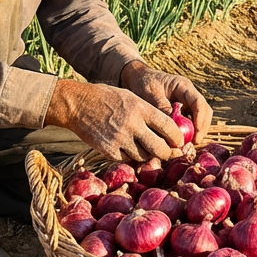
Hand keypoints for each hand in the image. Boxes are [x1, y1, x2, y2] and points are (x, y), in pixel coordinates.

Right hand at [43, 80, 182, 161]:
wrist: (78, 104)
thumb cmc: (108, 98)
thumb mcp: (131, 98)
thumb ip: (149, 113)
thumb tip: (169, 131)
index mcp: (141, 108)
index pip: (169, 127)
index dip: (177, 138)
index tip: (179, 141)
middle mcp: (132, 124)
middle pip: (160, 148)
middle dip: (168, 153)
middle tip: (169, 152)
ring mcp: (120, 139)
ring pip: (144, 156)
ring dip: (149, 155)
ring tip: (149, 150)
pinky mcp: (108, 150)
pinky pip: (127, 159)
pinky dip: (131, 156)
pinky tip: (130, 149)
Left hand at [120, 60, 213, 143]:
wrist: (137, 78)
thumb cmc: (143, 83)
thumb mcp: (150, 94)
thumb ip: (161, 108)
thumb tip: (172, 127)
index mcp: (183, 87)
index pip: (198, 103)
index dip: (200, 120)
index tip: (196, 135)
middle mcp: (189, 94)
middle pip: (205, 111)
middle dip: (202, 128)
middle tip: (193, 144)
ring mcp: (187, 102)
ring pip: (200, 117)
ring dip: (197, 131)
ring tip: (186, 144)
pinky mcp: (183, 109)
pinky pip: (191, 121)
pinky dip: (189, 131)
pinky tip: (180, 140)